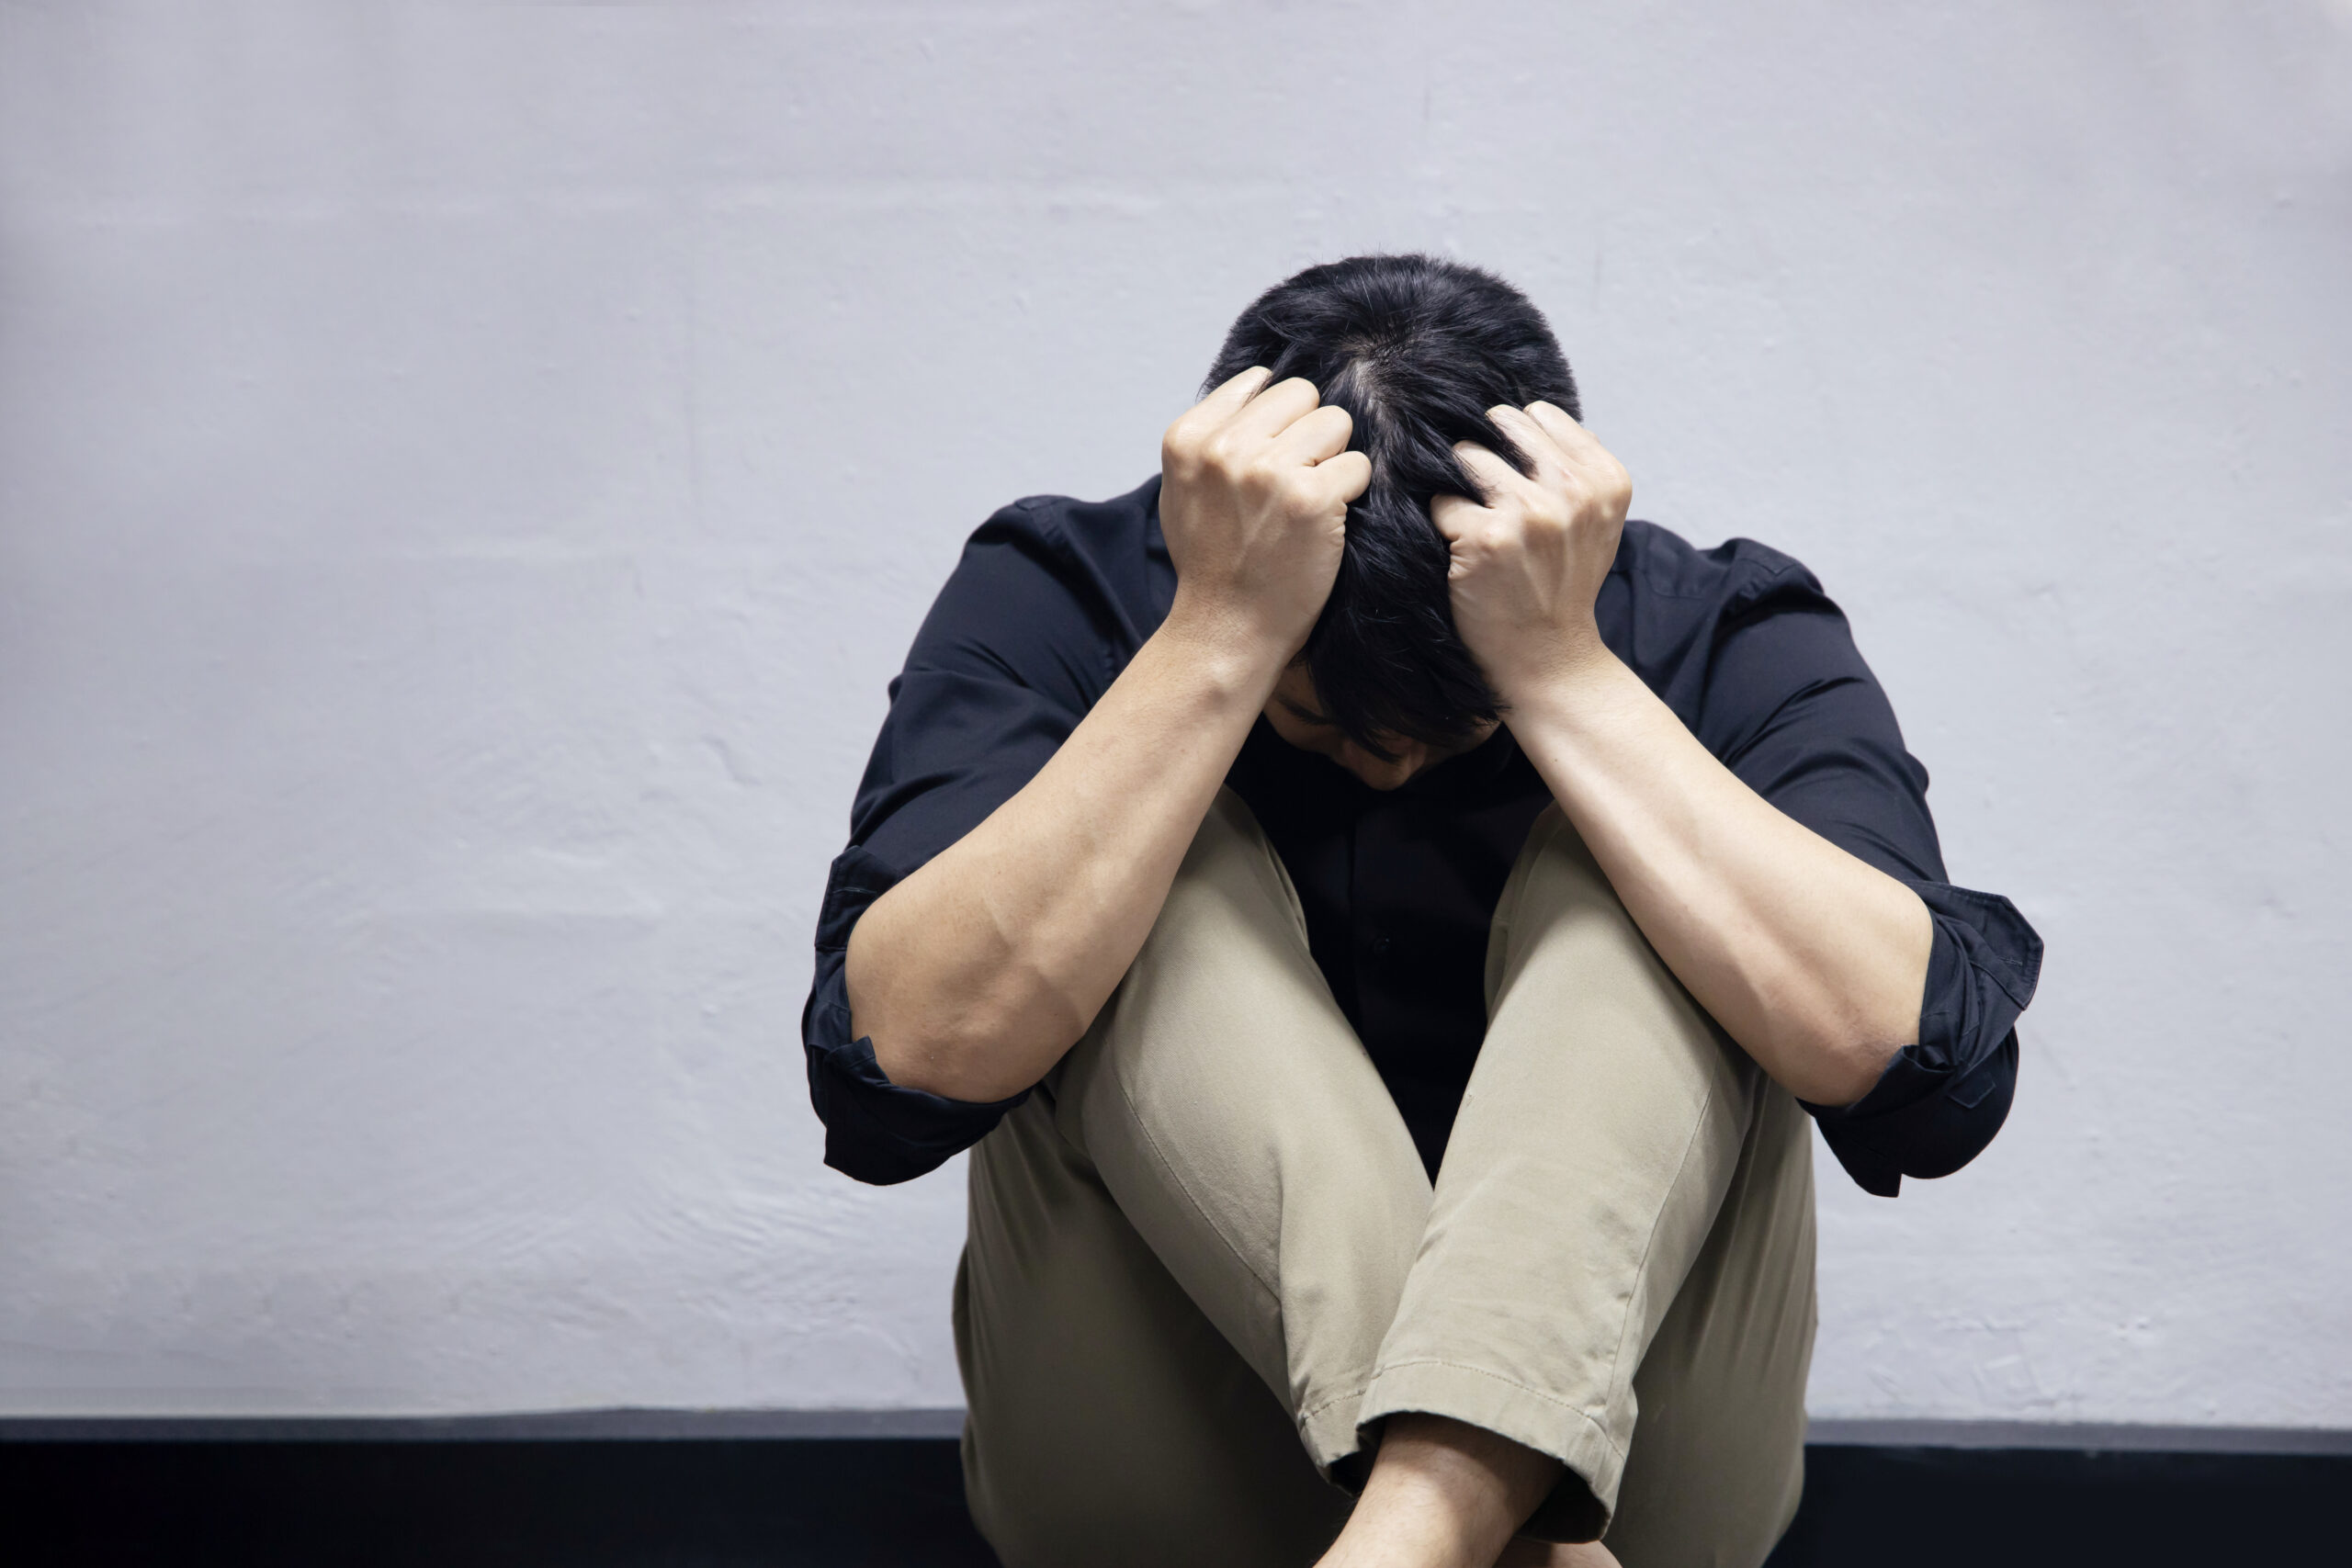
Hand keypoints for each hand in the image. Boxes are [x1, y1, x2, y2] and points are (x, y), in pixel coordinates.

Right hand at [1159, 368, 1371, 662]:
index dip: (1276, 422)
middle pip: (1303, 394)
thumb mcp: (1183, 489)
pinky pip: (1359, 465)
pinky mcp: (1312, 498)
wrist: (1226, 630)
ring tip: (1307, 503)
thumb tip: (1258, 382)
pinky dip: (1352, 494)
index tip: (1267, 462)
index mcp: (1187, 438)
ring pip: (1336, 422)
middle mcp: (1224, 448)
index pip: (1260, 383)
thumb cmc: (1211, 563)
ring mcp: (1268, 470)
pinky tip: (1325, 523)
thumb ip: (1211, 435)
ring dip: (1334, 461)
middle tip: (1294, 483)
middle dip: (1309, 434)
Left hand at [1430, 403, 1631, 700]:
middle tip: (1486, 498)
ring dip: (1459, 487)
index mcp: (1606, 479)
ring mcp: (1530, 513)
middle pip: (1501, 427)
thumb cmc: (1563, 581)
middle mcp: (1574, 491)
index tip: (1514, 475)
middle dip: (1484, 455)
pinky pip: (1441, 501)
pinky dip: (1443, 522)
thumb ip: (1575, 464)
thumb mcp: (1595, 520)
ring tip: (1475, 522)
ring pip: (1466, 457)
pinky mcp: (1487, 537)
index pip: (1540, 415)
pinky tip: (1462, 550)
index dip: (1515, 441)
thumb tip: (1531, 411)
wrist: (1549, 656)